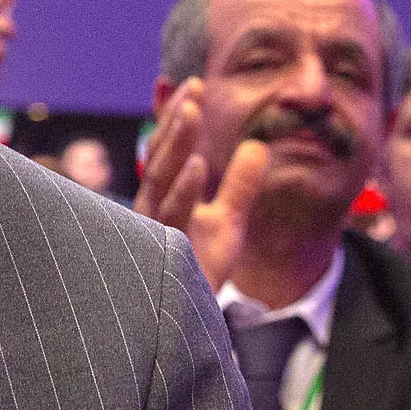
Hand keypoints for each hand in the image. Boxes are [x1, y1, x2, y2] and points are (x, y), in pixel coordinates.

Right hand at [133, 78, 268, 289]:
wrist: (196, 324)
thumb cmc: (203, 270)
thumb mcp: (229, 221)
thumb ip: (240, 185)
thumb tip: (258, 145)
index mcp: (165, 198)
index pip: (168, 150)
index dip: (179, 118)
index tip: (195, 85)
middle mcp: (152, 210)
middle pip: (161, 157)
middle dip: (176, 122)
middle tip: (193, 87)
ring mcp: (154, 231)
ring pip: (161, 179)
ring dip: (177, 143)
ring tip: (192, 110)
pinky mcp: (165, 253)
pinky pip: (172, 216)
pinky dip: (184, 189)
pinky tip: (196, 165)